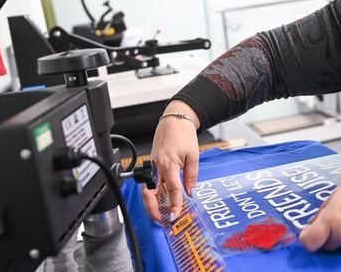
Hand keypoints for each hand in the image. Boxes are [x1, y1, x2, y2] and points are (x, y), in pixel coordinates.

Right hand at [141, 100, 200, 221]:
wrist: (174, 119)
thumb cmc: (183, 134)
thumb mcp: (193, 156)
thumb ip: (191, 176)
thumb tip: (191, 192)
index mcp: (168, 164)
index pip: (172, 190)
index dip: (175, 204)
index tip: (176, 215)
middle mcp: (156, 166)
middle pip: (150, 193)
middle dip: (153, 209)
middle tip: (161, 220)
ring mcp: (152, 165)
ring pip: (147, 189)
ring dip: (151, 203)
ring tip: (159, 214)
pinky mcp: (152, 164)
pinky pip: (150, 182)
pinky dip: (153, 193)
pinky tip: (160, 200)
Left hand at [299, 174, 340, 250]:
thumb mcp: (339, 193)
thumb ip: (323, 211)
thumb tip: (312, 225)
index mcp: (332, 220)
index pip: (309, 242)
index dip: (307, 238)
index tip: (309, 232)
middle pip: (325, 245)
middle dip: (327, 236)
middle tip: (335, 221)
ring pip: (340, 246)